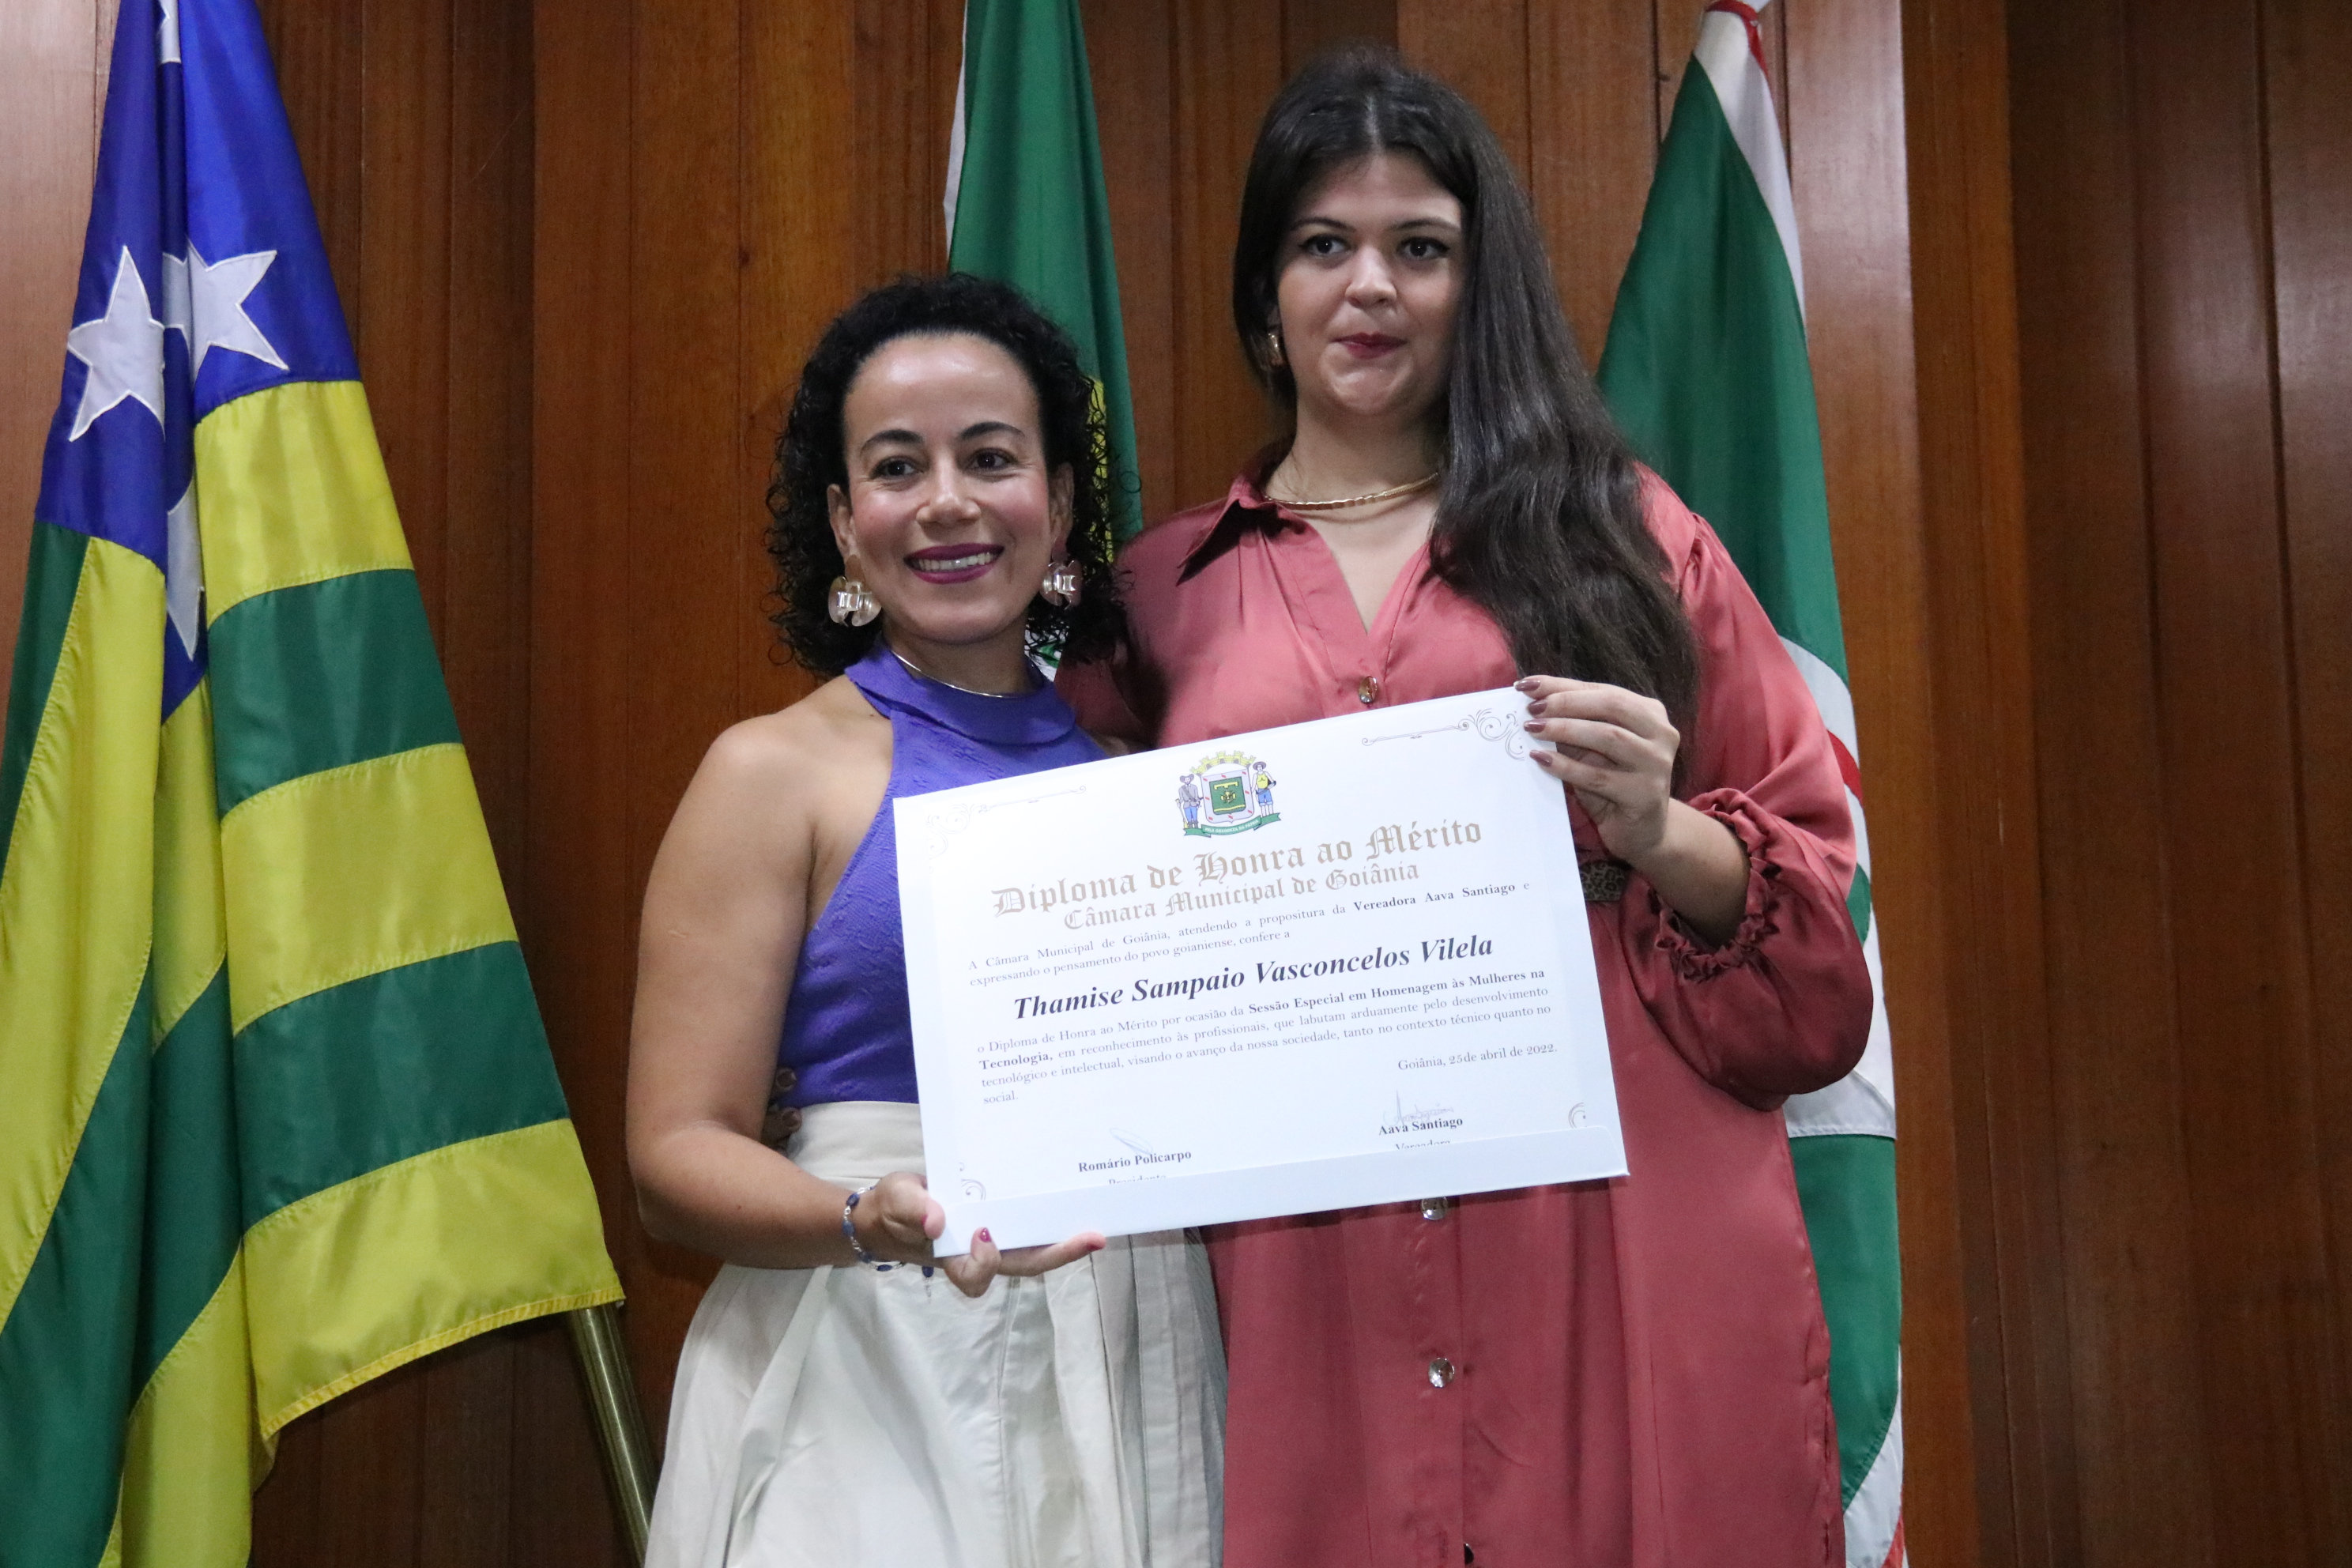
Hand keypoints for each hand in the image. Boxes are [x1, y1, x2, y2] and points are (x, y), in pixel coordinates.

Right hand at [851, 1172, 1105, 1298]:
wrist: (893, 1209)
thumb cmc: (893, 1208)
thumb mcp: (895, 1200)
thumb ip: (912, 1209)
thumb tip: (936, 1222)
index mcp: (951, 1257)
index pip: (974, 1275)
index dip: (985, 1261)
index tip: (982, 1231)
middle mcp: (980, 1255)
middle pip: (1023, 1266)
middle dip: (1058, 1254)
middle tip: (1093, 1237)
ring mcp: (995, 1241)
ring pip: (1034, 1250)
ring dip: (1065, 1240)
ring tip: (1096, 1224)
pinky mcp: (1003, 1221)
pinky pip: (1031, 1227)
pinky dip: (1053, 1219)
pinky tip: (1075, 1203)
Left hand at [1517, 675, 1677, 861]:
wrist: (1642, 832)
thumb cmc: (1613, 784)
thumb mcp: (1594, 750)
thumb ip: (1574, 726)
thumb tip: (1534, 703)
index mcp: (1650, 714)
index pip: (1603, 691)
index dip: (1564, 685)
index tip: (1528, 685)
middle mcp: (1661, 734)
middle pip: (1611, 706)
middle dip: (1567, 703)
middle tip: (1532, 709)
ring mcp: (1657, 764)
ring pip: (1607, 737)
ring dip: (1565, 730)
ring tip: (1533, 729)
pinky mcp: (1644, 794)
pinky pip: (1598, 776)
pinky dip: (1566, 766)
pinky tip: (1541, 761)